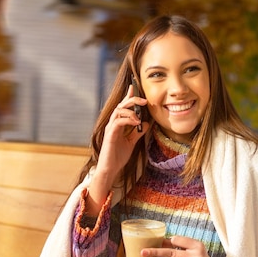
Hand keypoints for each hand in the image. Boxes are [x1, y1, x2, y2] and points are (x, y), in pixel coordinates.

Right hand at [84, 85, 148, 215]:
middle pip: (121, 105)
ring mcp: (110, 128)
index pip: (123, 107)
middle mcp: (112, 124)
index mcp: (117, 124)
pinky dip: (128, 120)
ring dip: (131, 110)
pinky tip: (136, 123)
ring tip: (141, 114)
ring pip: (118, 111)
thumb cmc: (118, 156)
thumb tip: (146, 123)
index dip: (128, 97)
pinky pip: (118, 122)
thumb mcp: (132, 142)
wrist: (110, 169)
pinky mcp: (110, 134)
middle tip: (144, 100)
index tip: (134, 87)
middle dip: (132, 99)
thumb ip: (138, 132)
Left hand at [141, 236, 221, 256]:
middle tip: (143, 251)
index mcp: (197, 246)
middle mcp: (196, 256)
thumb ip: (180, 245)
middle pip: (171, 252)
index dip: (167, 241)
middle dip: (155, 252)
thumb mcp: (193, 249)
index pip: (177, 240)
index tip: (158, 242)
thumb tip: (160, 241)